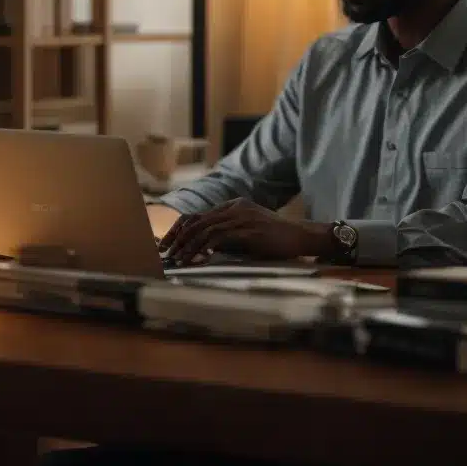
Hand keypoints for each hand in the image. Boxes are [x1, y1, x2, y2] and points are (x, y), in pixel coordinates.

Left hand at [158, 198, 331, 264]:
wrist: (300, 236)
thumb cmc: (275, 239)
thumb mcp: (247, 233)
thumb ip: (228, 235)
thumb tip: (204, 249)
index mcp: (233, 205)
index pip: (198, 215)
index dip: (180, 230)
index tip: (167, 245)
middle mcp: (235, 208)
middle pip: (197, 220)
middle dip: (178, 238)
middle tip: (166, 254)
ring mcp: (242, 217)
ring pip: (205, 229)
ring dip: (188, 246)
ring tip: (178, 260)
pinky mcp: (249, 230)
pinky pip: (220, 237)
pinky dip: (205, 248)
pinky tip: (198, 258)